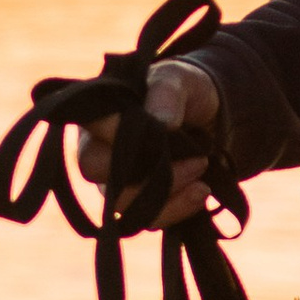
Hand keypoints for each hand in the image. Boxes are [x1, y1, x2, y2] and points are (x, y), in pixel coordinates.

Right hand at [76, 55, 218, 227]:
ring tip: (203, 173)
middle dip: (146, 168)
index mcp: (98, 114)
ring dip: (166, 193)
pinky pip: (146, 219)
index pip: (88, 124)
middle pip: (96, 170)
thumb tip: (162, 123)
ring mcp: (114, 183)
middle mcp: (98, 150)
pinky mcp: (138, 206)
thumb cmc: (183, 93)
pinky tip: (202, 192)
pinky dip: (176, 209)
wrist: (210, 122)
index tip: (159, 127)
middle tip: (196, 159)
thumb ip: (167, 92)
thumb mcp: (180, 80)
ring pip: (121, 203)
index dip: (114, 130)